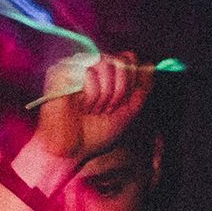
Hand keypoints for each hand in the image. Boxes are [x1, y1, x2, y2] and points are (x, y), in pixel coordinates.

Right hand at [34, 51, 153, 166]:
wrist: (71, 151)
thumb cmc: (95, 134)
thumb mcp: (128, 112)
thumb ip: (141, 89)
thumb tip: (151, 66)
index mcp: (105, 74)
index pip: (129, 59)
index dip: (132, 81)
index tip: (123, 103)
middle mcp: (90, 67)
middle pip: (120, 59)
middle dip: (120, 89)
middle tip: (108, 109)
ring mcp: (75, 68)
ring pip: (105, 63)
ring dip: (106, 94)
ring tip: (94, 109)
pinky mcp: (61, 72)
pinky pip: (88, 72)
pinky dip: (91, 95)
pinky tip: (81, 107)